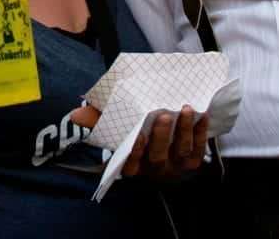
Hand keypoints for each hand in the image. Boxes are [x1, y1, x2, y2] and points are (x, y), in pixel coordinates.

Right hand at [71, 104, 208, 180]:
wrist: (165, 138)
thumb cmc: (135, 130)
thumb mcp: (116, 126)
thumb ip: (98, 120)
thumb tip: (76, 113)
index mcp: (134, 165)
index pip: (131, 166)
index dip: (134, 153)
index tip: (136, 135)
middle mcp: (154, 170)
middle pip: (157, 158)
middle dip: (160, 137)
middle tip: (163, 114)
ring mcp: (175, 167)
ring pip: (181, 153)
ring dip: (184, 131)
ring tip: (186, 109)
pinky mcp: (192, 161)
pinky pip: (199, 149)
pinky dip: (201, 132)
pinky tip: (202, 115)